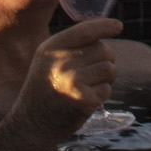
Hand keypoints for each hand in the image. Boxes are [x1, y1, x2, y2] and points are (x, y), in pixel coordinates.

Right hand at [5, 18, 123, 146]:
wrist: (31, 124)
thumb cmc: (44, 89)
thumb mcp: (47, 60)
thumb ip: (70, 44)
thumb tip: (107, 29)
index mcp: (51, 48)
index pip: (85, 30)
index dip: (104, 26)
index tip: (118, 26)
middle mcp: (61, 62)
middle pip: (103, 49)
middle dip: (106, 59)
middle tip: (94, 72)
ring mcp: (72, 81)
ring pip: (109, 68)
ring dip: (107, 77)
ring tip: (91, 85)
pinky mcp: (83, 99)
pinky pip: (106, 89)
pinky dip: (102, 94)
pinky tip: (87, 99)